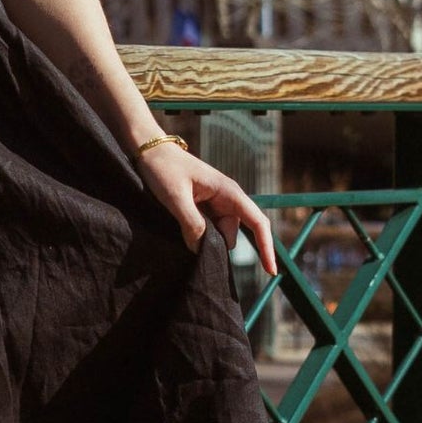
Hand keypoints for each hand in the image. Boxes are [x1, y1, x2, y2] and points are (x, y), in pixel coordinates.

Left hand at [135, 140, 276, 277]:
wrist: (150, 151)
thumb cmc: (164, 169)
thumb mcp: (175, 197)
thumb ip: (191, 223)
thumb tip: (201, 250)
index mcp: (229, 192)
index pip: (257, 222)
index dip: (266, 247)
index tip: (271, 271)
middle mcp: (228, 199)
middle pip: (231, 235)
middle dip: (215, 244)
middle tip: (185, 230)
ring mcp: (216, 204)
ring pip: (217, 235)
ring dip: (202, 238)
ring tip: (178, 220)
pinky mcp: (203, 208)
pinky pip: (206, 230)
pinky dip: (196, 235)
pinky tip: (180, 226)